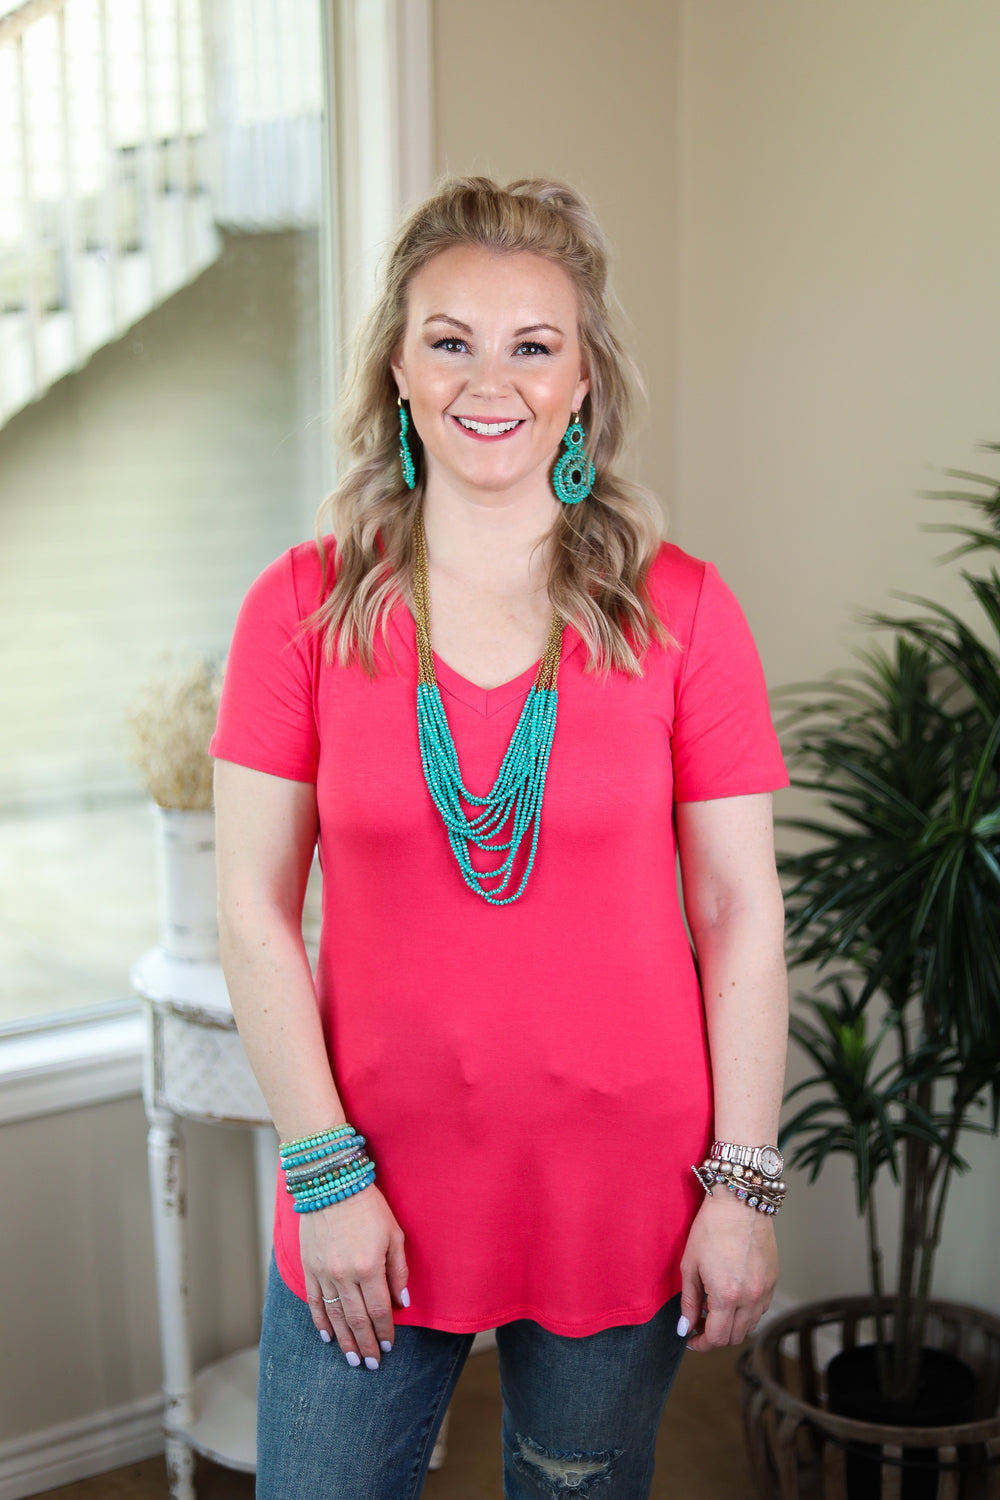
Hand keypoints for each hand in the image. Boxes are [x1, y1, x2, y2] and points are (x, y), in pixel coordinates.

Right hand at [300, 1185, 408, 1365]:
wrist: (331, 1183)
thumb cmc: (369, 1206)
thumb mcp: (394, 1234)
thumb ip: (398, 1271)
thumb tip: (402, 1302)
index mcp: (369, 1267)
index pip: (379, 1310)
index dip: (385, 1331)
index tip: (388, 1346)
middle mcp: (344, 1274)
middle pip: (356, 1319)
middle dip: (365, 1345)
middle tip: (371, 1364)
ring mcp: (324, 1272)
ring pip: (335, 1316)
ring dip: (344, 1341)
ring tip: (351, 1359)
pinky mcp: (309, 1267)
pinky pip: (315, 1301)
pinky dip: (320, 1322)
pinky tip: (327, 1337)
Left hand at [678, 1189, 776, 1350]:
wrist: (739, 1202)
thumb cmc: (710, 1228)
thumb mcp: (690, 1265)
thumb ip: (689, 1302)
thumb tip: (685, 1328)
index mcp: (726, 1295)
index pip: (716, 1338)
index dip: (701, 1344)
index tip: (691, 1339)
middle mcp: (750, 1297)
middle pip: (734, 1337)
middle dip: (714, 1336)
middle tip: (699, 1322)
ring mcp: (765, 1290)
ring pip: (749, 1326)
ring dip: (731, 1325)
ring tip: (714, 1308)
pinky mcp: (773, 1280)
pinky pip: (760, 1309)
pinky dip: (746, 1312)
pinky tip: (732, 1295)